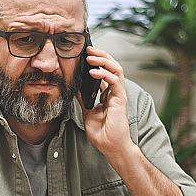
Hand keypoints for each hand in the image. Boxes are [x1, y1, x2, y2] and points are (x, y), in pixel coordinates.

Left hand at [78, 47, 135, 161]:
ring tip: (91, 56)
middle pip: (111, 67)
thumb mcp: (87, 112)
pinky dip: (104, 74)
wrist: (110, 146)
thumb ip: (83, 99)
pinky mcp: (120, 99)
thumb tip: (75, 88)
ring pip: (116, 69)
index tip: (84, 55)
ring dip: (103, 60)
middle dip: (101, 56)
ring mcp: (118, 95)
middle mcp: (114, 92)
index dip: (96, 62)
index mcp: (107, 95)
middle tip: (88, 49)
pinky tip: (93, 72)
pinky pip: (115, 81)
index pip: (104, 73)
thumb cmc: (102, 133)